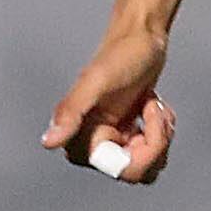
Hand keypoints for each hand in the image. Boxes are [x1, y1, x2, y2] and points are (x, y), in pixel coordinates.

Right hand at [43, 28, 174, 183]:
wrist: (141, 38)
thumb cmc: (120, 54)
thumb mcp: (97, 81)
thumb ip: (71, 111)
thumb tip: (48, 141)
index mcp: (79, 135)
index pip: (119, 170)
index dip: (144, 151)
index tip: (145, 117)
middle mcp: (92, 143)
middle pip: (135, 172)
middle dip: (155, 141)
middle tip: (153, 110)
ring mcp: (112, 142)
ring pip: (147, 167)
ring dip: (160, 136)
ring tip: (153, 107)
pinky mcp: (128, 137)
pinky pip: (152, 156)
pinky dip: (162, 132)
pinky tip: (153, 107)